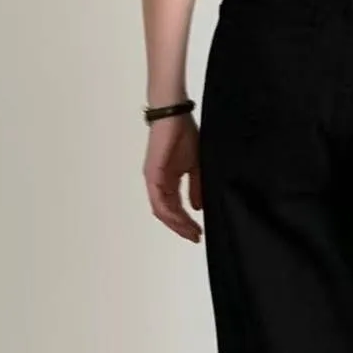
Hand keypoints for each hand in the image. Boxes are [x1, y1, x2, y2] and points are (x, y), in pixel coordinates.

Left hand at [144, 114, 202, 242]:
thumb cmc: (184, 134)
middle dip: (182, 227)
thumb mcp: (195, 165)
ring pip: (162, 211)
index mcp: (168, 180)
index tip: (199, 233)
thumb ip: (195, 187)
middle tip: (196, 237)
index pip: (175, 208)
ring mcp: (154, 180)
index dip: (186, 222)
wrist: (174, 115)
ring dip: (176, 224)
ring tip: (191, 232)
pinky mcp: (153, 175)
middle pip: (167, 213)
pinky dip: (169, 213)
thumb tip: (198, 208)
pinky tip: (181, 220)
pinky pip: (159, 200)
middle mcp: (158, 183)